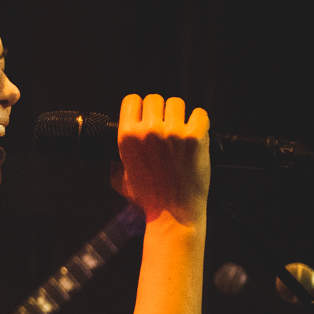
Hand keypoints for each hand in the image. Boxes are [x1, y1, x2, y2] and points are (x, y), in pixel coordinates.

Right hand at [115, 94, 208, 225]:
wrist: (174, 214)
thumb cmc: (148, 199)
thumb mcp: (120, 180)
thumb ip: (116, 160)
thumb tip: (114, 150)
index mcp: (127, 137)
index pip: (132, 100)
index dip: (139, 107)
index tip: (145, 115)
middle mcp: (148, 131)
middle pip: (155, 99)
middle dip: (160, 111)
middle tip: (165, 125)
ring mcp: (173, 133)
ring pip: (177, 103)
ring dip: (179, 115)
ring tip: (180, 131)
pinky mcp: (195, 137)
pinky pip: (200, 114)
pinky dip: (199, 122)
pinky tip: (195, 134)